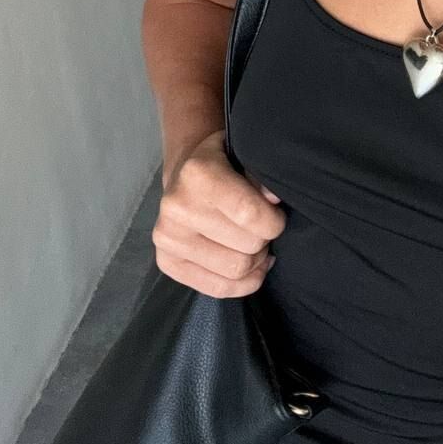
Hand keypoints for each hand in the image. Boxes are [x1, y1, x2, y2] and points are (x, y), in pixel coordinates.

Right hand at [153, 128, 286, 296]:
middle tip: (263, 227)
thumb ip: (260, 176)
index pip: (249, 213)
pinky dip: (243, 283)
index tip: (276, 214)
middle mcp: (176, 207)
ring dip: (256, 261)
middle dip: (265, 239)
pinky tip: (252, 267)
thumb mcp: (245, 155)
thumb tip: (273, 199)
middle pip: (247, 246)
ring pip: (235, 271)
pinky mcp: (166, 262)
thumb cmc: (224, 162)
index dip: (274, 220)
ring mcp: (167, 238)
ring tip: (255, 242)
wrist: (185, 173)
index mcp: (197, 174)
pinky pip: (216, 288)